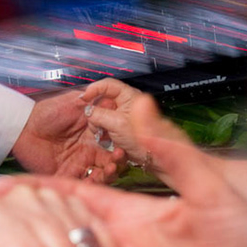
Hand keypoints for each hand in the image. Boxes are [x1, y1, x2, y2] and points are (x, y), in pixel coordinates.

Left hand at [10, 90, 122, 182]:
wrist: (22, 125)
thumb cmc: (46, 112)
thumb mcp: (73, 103)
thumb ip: (93, 104)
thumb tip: (113, 100)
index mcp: (93, 135)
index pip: (114, 144)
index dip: (121, 146)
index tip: (124, 145)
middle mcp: (88, 152)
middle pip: (111, 163)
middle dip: (118, 163)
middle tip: (117, 160)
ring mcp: (78, 165)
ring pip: (100, 176)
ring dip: (108, 175)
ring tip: (109, 170)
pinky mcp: (66, 175)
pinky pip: (82, 185)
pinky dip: (91, 186)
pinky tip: (93, 180)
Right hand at [79, 79, 206, 188]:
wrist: (163, 162)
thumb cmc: (151, 142)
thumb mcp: (118, 124)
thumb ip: (100, 115)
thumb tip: (89, 111)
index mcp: (131, 97)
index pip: (107, 85)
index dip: (94, 89)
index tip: (84, 98)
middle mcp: (131, 106)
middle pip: (104, 103)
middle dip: (96, 113)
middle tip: (95, 124)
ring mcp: (129, 120)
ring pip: (106, 118)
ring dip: (101, 127)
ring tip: (103, 136)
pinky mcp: (128, 132)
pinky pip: (111, 130)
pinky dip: (107, 136)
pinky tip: (110, 143)